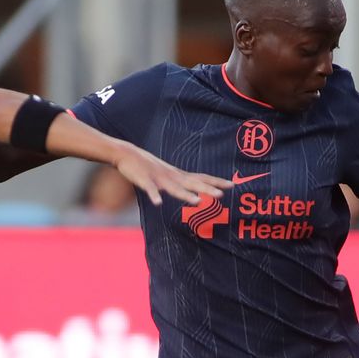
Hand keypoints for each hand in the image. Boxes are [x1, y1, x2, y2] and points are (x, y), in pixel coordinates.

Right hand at [112, 145, 228, 206]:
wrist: (126, 154)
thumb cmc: (148, 166)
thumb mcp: (168, 174)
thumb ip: (180, 182)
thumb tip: (194, 190)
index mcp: (178, 176)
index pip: (201, 178)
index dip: (216, 181)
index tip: (232, 185)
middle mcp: (172, 176)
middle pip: (193, 183)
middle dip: (207, 189)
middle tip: (222, 194)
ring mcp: (159, 179)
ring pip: (174, 188)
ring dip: (185, 195)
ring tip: (197, 202)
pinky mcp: (144, 180)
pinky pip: (150, 189)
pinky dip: (154, 196)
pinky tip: (158, 203)